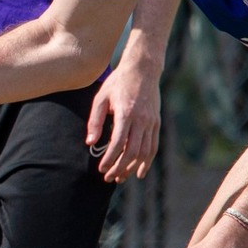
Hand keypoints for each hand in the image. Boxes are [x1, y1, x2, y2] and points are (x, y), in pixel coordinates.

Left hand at [87, 64, 161, 182]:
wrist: (143, 69)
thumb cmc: (118, 82)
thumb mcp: (100, 98)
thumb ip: (95, 121)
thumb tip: (90, 143)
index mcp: (126, 114)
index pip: (118, 144)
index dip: (109, 159)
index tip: (101, 169)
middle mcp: (142, 120)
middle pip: (132, 152)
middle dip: (120, 168)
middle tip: (109, 178)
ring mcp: (151, 122)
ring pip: (145, 152)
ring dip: (132, 167)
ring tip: (121, 178)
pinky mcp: (156, 122)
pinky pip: (154, 146)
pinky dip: (147, 161)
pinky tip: (139, 171)